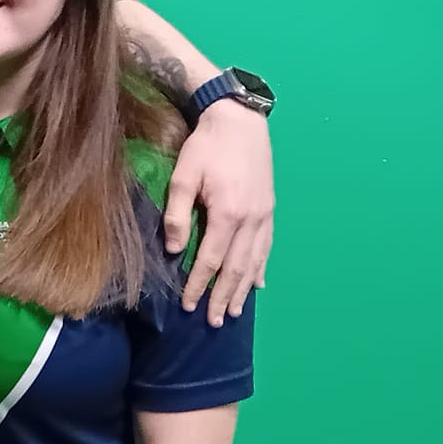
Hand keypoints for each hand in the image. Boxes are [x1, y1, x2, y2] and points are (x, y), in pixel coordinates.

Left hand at [163, 100, 271, 325]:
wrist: (239, 121)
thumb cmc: (205, 147)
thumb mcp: (183, 177)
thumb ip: (177, 214)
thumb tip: (173, 250)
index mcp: (227, 214)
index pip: (210, 261)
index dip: (197, 285)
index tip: (187, 305)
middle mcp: (251, 220)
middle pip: (236, 269)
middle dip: (223, 297)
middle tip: (213, 322)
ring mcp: (264, 215)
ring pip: (254, 262)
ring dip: (243, 289)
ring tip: (234, 311)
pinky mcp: (270, 209)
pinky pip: (266, 246)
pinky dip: (261, 268)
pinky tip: (258, 284)